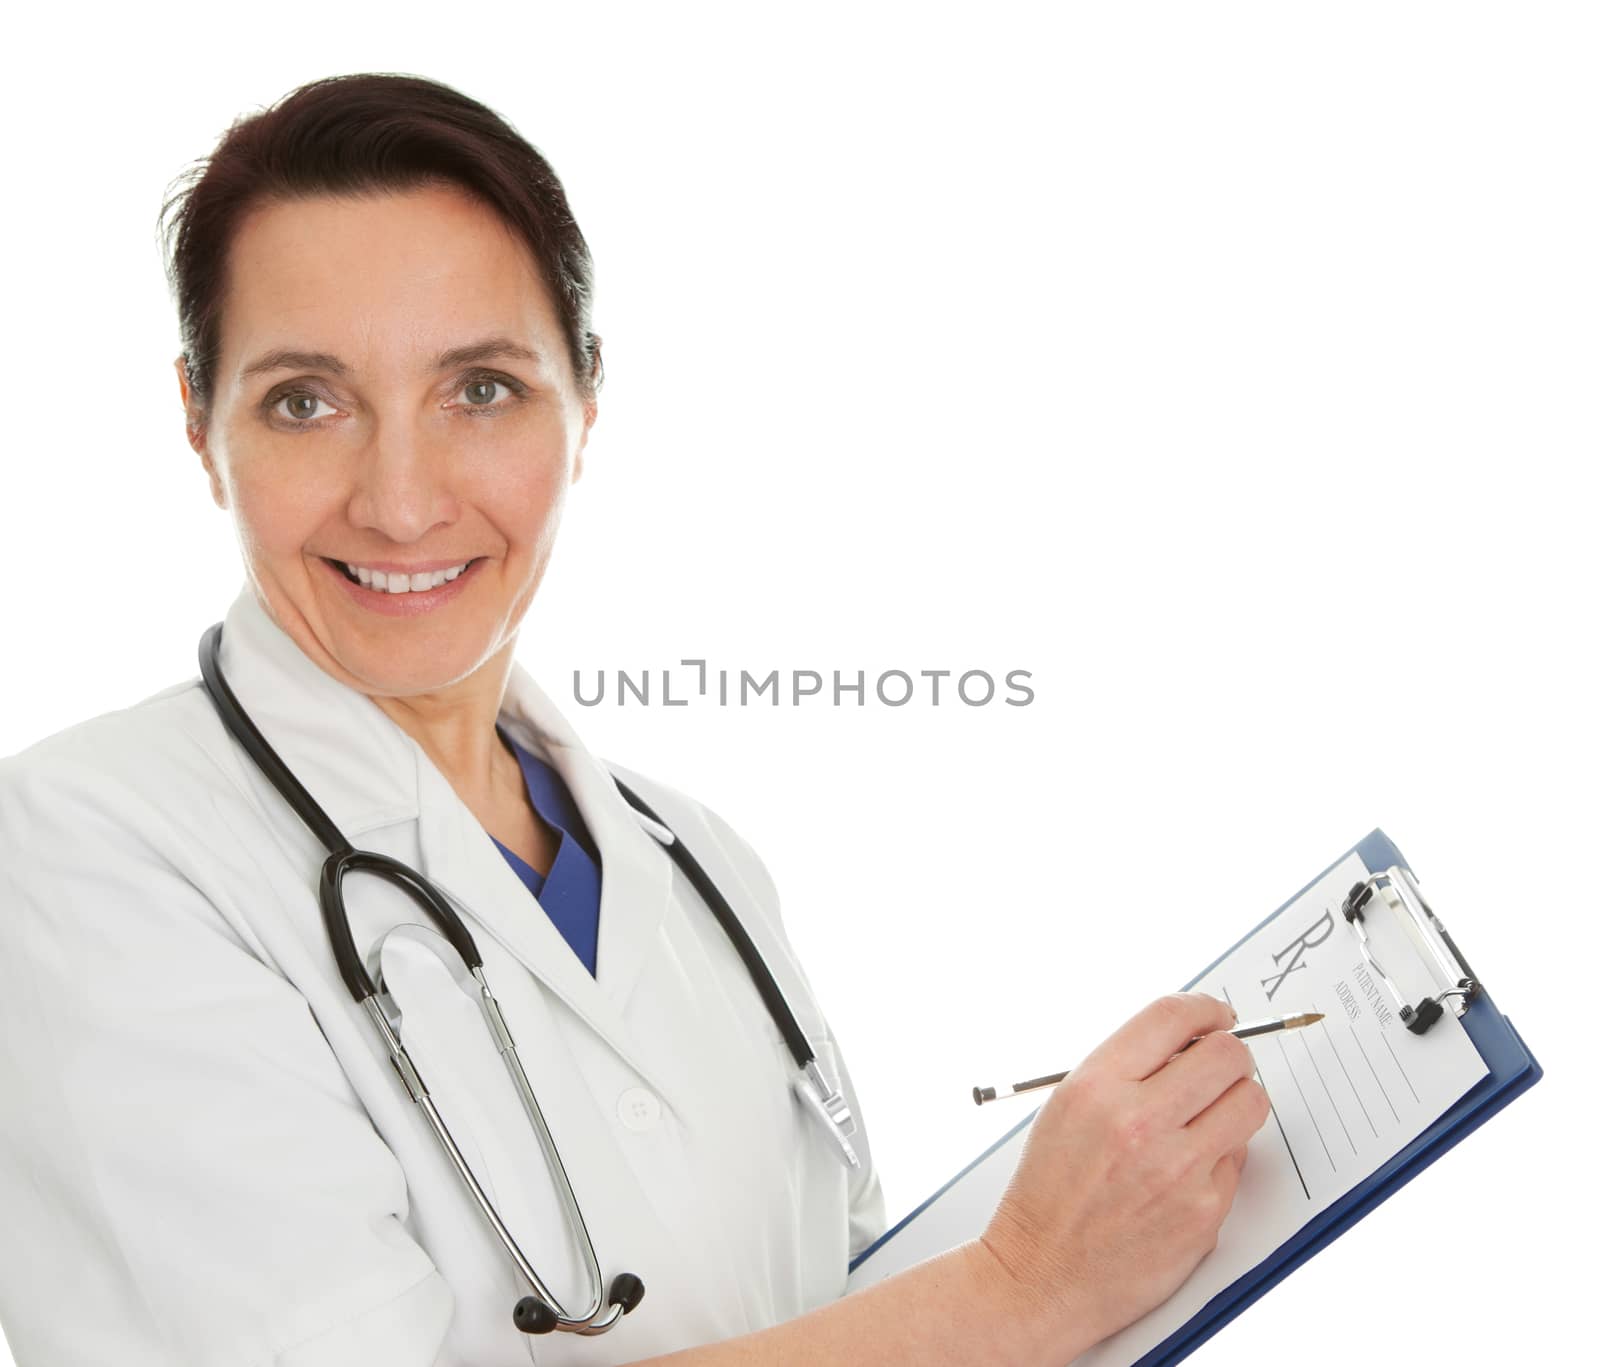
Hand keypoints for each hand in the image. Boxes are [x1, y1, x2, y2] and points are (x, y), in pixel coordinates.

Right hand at [973, 993, 1269, 1361]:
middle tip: (1222, 1065)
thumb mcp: (1067, 1106)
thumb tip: (1189, 1041)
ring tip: (1213, 1113)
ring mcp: (1177, 1168)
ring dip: (1238, 1099)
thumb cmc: (1051, 1190)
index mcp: (1097, 1085)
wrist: (1041, 1274)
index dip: (1206, 1009)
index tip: (1217, 1015)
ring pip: (1249, 1102)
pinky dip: (1221, 1156)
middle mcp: (1138, 1121)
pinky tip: (1189, 1168)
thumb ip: (1126, 1069)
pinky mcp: (1203, 1211)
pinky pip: (1238, 1160)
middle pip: (1226, 1055)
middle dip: (1231, 1053)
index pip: (1172, 1017)